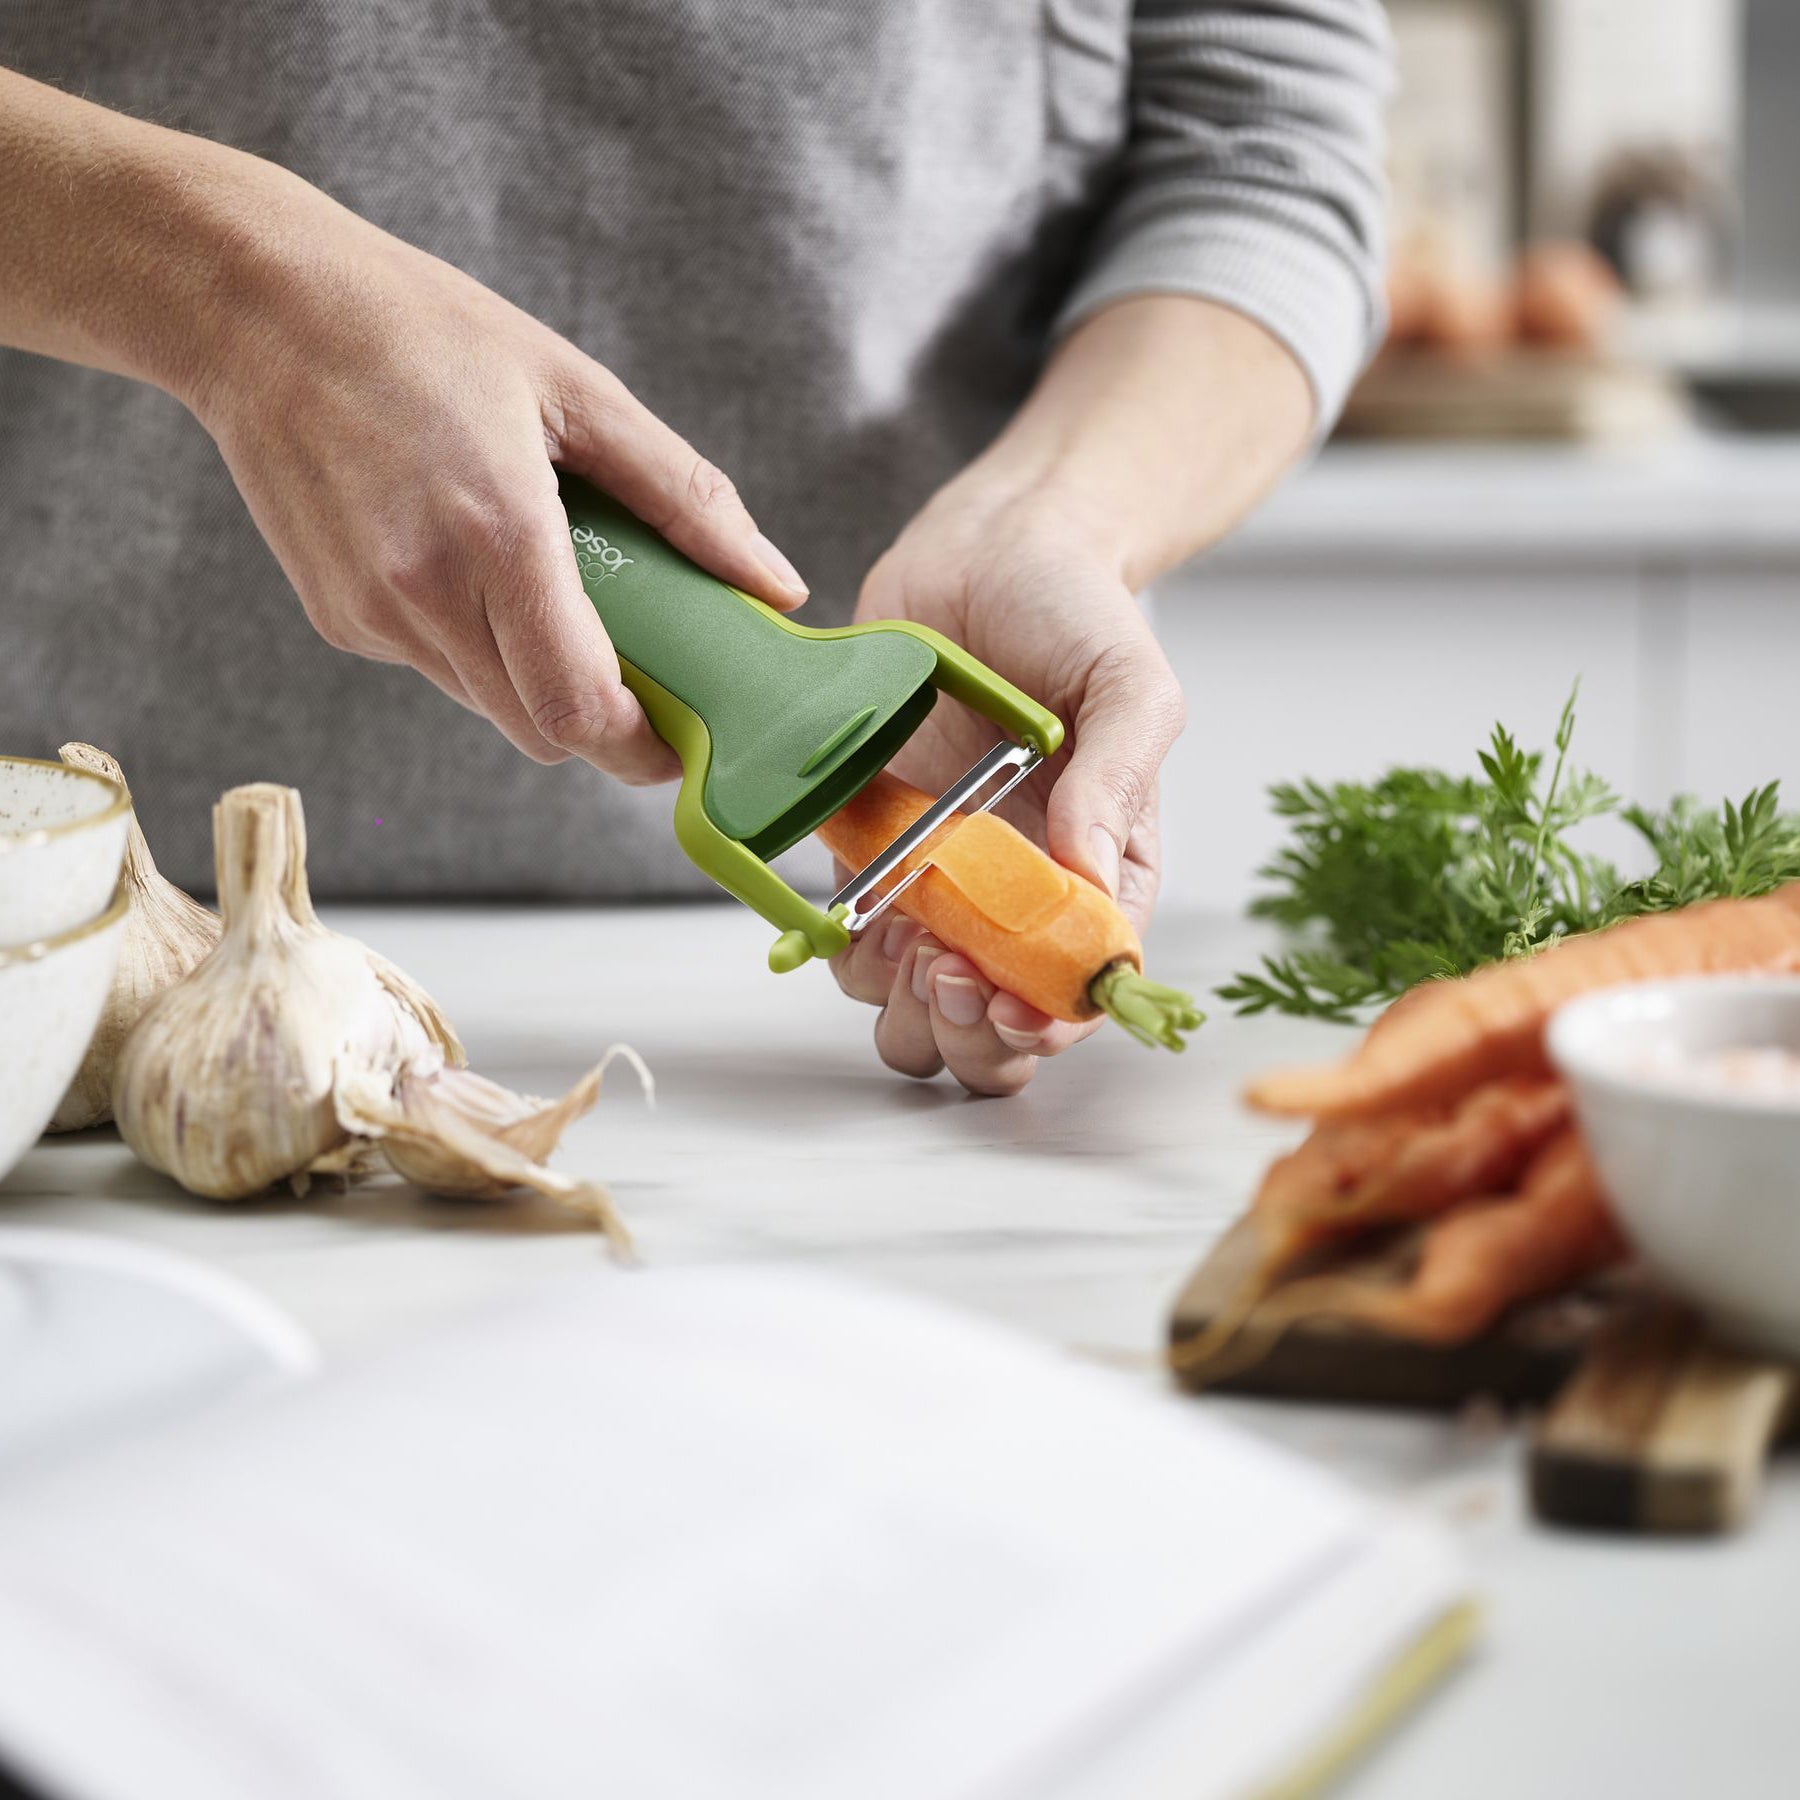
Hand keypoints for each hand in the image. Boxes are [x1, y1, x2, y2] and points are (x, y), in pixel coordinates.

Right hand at [182, 177, 808, 777]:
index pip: (581, 711)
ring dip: (539, 680)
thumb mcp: (578, 392)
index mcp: (500, 535)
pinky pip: (438, 668)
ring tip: (554, 590)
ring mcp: (373, 615)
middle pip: (542, 731)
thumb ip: (686, 498)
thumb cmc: (426, 333)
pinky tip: (471, 564)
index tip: (683, 736)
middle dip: (604, 723)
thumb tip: (776, 583)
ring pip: (490, 706)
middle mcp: (427, 593)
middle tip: (645, 667)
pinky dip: (478, 645)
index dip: (642, 747)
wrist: (256, 309)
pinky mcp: (339, 621)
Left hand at [830, 477, 1183, 1095]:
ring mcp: (943, 880)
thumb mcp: (1129, 685)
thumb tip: (1087, 869)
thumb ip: (1116, 777)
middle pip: (997, 1027)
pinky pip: (851, 942)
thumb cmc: (1076, 611)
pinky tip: (859, 910)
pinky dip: (847, 951)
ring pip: (915, 1005)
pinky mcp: (872, 851)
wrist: (989, 547)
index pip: (1081, 987)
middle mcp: (1020, 894)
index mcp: (1099, 873)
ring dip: (904, 1004)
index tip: (1008, 1006)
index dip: (1047, 1022)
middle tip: (947, 974)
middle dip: (969, 1033)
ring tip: (904, 942)